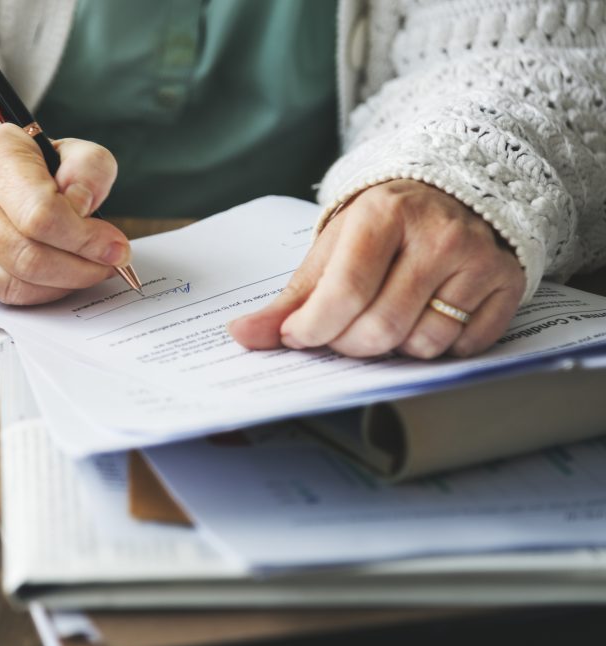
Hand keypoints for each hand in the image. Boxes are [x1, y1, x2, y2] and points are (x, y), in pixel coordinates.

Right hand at [0, 124, 129, 303]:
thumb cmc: (28, 170)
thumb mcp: (66, 154)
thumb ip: (88, 169)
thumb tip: (84, 206)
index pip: (41, 213)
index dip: (85, 237)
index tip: (116, 246)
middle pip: (29, 255)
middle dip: (80, 266)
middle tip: (109, 265)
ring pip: (16, 284)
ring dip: (64, 283)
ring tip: (87, 269)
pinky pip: (3, 297)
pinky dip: (40, 292)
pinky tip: (57, 278)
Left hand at [228, 180, 525, 357]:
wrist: (451, 191)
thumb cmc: (381, 228)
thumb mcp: (331, 249)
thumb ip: (289, 300)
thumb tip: (242, 336)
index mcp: (383, 215)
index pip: (343, 293)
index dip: (313, 328)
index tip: (300, 335)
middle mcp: (438, 233)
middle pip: (380, 328)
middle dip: (350, 344)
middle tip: (345, 330)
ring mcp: (478, 258)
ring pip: (422, 344)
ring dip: (396, 347)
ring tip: (390, 315)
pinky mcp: (508, 283)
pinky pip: (463, 348)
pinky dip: (437, 347)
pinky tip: (428, 316)